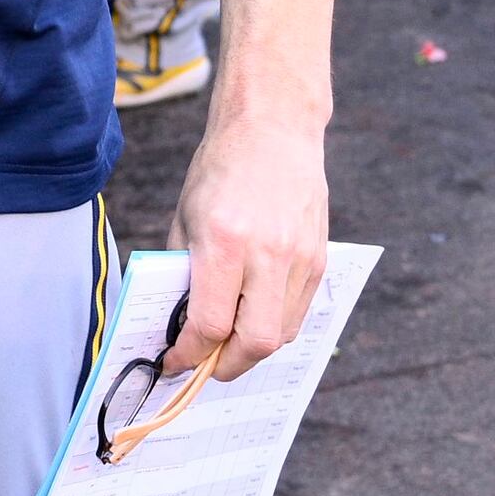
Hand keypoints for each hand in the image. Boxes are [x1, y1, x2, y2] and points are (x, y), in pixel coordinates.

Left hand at [172, 95, 329, 382]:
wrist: (273, 129)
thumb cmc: (220, 170)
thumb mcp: (185, 219)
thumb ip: (183, 273)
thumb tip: (180, 324)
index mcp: (225, 242)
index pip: (210, 324)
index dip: (189, 354)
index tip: (174, 361)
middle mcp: (268, 254)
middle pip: (255, 342)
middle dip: (225, 366)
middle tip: (204, 365)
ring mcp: (300, 258)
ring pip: (281, 334)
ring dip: (251, 350)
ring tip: (226, 344)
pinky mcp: (319, 258)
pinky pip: (297, 312)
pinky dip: (273, 325)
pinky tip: (251, 317)